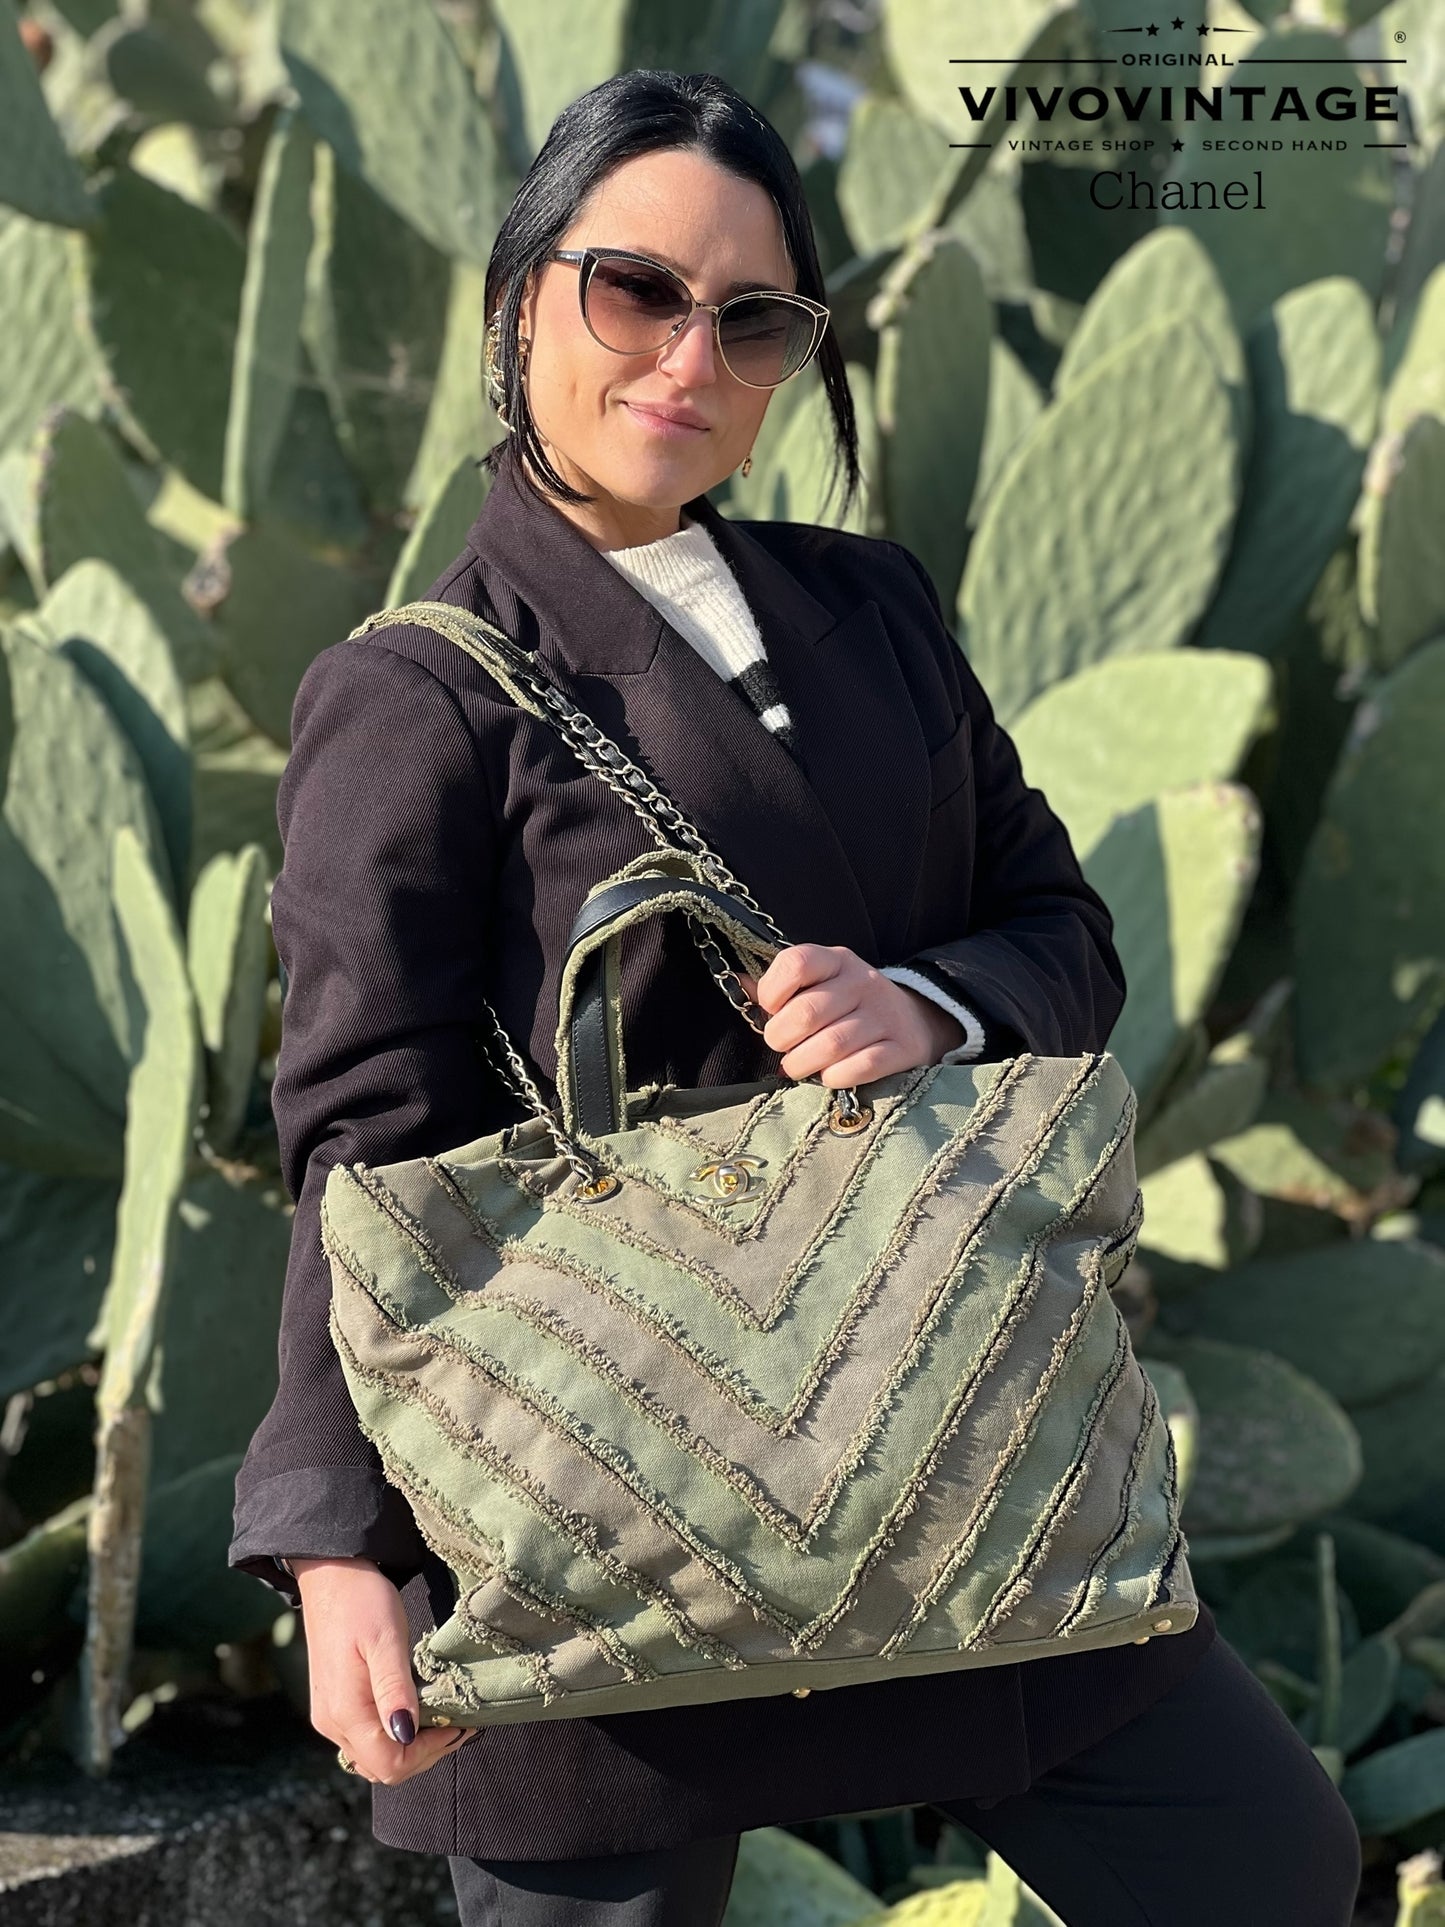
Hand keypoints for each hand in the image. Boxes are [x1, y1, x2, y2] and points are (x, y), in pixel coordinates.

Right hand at [290, 1556, 478, 1783]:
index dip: (429, 1753)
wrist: (330, 1573)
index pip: (390, 1764)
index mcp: (345, 1711)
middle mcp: (332, 1723)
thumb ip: (394, 1689)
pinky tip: (417, 1710)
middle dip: (424, 1755)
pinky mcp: (334, 1704)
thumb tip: (405, 1735)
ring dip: (411, 1748)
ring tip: (443, 1717)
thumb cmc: (362, 1600)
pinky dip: (395, 1735)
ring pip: (374, 1758)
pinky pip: (366, 1739)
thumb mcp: (387, 1639)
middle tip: (458, 1723)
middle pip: (383, 1768)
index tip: (459, 1724)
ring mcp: (330, 1716)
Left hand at [738, 944, 964, 1085]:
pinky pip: (861, 1066)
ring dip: (803, 1063)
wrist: (913, 1024)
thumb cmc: (848, 1006)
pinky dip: (836, 1077)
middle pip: (807, 1012)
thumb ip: (778, 987)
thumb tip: (737, 984)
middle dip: (781, 1038)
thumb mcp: (818, 985)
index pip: (796, 963)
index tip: (770, 1010)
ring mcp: (885, 1014)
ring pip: (832, 1044)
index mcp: (835, 960)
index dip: (772, 991)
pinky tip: (828, 1076)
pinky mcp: (902, 1047)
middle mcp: (862, 981)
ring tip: (796, 1067)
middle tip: (780, 1047)